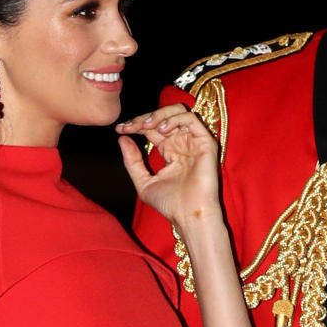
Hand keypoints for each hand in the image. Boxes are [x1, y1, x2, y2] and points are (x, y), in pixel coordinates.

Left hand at [117, 106, 219, 231]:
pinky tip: (161, 130)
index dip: (136, 125)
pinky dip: (174, 119)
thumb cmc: (170, 204)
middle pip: (164, 116)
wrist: (188, 215)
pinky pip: (191, 119)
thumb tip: (122, 138)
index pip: (152, 128)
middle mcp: (182, 144)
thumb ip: (132, 161)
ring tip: (147, 125)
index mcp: (170, 151)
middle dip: (145, 117)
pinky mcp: (206, 143)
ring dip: (160, 114)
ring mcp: (194, 142)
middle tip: (131, 126)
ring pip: (179, 112)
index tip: (120, 129)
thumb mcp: (143, 182)